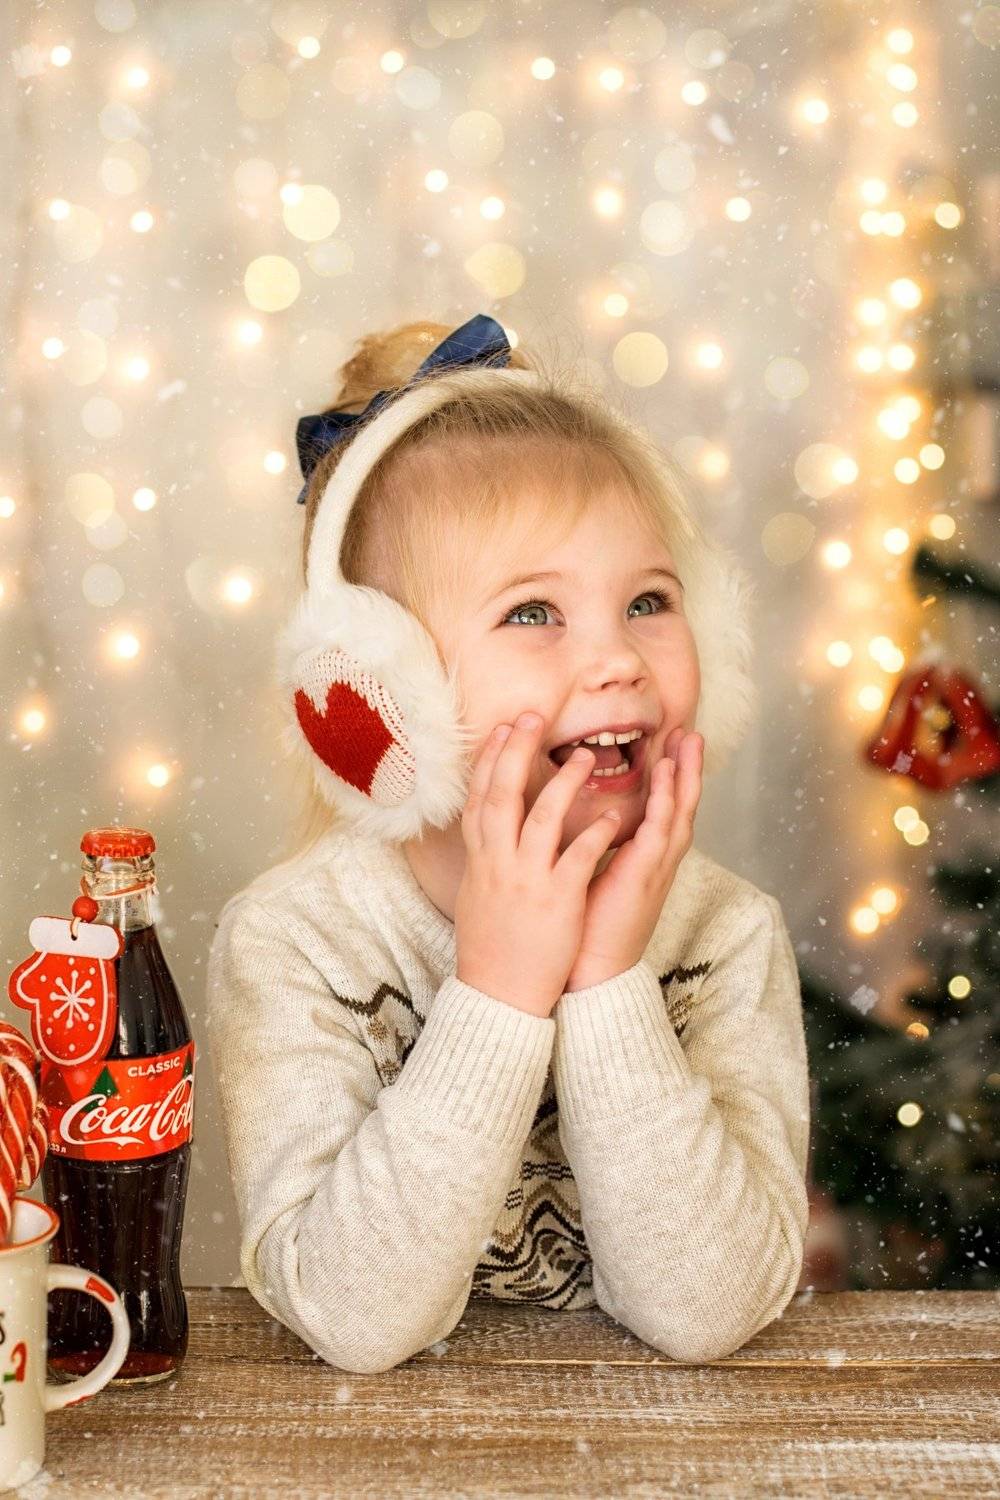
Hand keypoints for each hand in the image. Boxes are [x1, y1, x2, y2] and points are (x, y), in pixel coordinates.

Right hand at [454, 712, 621, 1017]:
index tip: (499, 730)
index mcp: (480, 861)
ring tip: (584, 757)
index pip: (479, 799)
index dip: (488, 761)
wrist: (498, 995)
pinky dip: (595, 833)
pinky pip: (578, 858)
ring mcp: (527, 880)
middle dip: (515, 752)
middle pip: (502, 794)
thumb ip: (485, 860)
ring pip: (542, 817)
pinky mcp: (556, 900)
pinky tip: (613, 814)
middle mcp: (499, 863)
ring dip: (563, 783)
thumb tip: (485, 833)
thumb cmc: (490, 948)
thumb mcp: (477, 896)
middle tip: (531, 716)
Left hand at [563, 727, 704, 991]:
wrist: (591, 970)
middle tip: (691, 731)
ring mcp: (655, 867)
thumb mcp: (592, 873)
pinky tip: (667, 776)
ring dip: (685, 775)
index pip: (663, 808)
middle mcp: (656, 859)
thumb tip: (580, 819)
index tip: (669, 743)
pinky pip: (660, 830)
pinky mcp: (645, 876)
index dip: (670, 776)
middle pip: (680, 804)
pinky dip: (666, 800)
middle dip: (686, 767)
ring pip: (678, 811)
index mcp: (644, 858)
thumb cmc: (586, 923)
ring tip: (689, 741)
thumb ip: (594, 844)